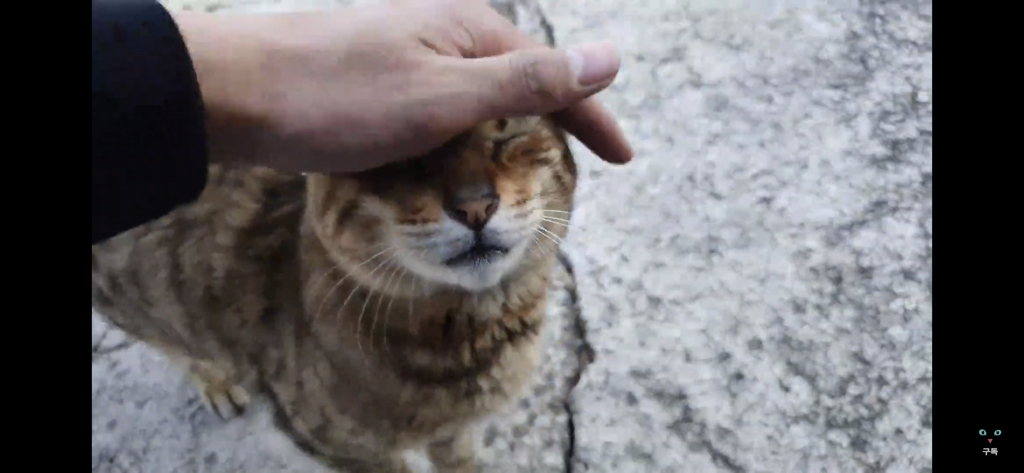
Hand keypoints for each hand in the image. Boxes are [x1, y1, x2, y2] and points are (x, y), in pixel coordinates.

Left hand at [171, 0, 631, 173]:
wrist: (230, 94)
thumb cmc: (337, 98)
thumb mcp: (445, 97)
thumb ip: (528, 82)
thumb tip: (610, 55)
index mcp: (466, 28)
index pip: (550, 75)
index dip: (590, 116)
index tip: (624, 158)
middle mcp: (438, 29)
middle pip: (512, 81)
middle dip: (546, 123)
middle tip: (578, 165)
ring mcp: (402, 50)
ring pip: (470, 97)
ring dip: (497, 134)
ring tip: (518, 173)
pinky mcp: (372, 75)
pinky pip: (433, 107)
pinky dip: (451, 139)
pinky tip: (448, 159)